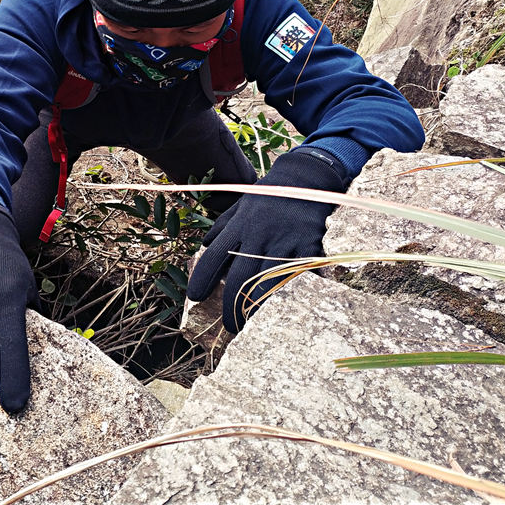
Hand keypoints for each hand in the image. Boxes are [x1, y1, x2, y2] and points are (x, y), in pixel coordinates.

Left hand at [185, 148, 348, 332]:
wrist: (306, 179)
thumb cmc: (269, 196)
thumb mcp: (242, 205)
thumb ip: (222, 226)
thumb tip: (203, 246)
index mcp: (240, 224)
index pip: (215, 254)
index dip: (203, 277)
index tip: (195, 296)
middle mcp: (259, 233)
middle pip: (241, 277)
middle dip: (232, 305)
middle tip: (229, 324)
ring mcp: (285, 241)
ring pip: (268, 282)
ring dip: (258, 307)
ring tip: (250, 324)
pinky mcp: (309, 246)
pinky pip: (297, 277)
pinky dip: (290, 294)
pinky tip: (284, 311)